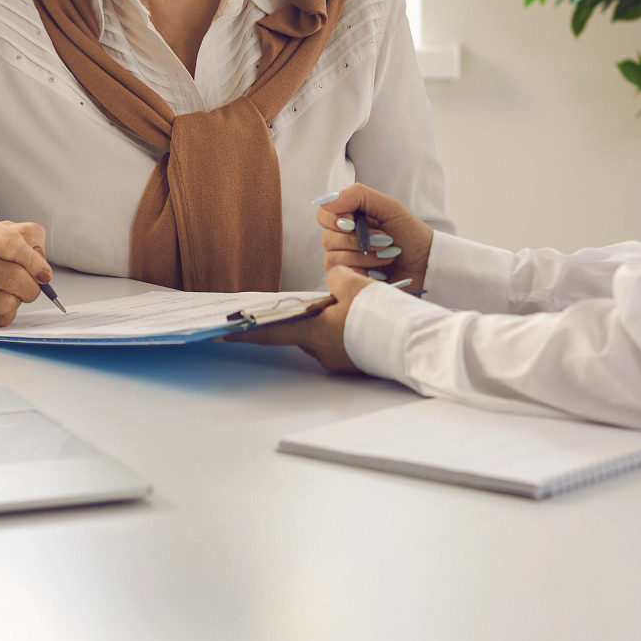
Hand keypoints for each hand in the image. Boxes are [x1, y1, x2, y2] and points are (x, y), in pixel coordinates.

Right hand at [0, 216, 52, 327]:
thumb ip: (28, 238)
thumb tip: (41, 263)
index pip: (12, 243)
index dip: (33, 261)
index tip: (43, 272)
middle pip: (13, 278)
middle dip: (31, 286)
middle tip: (30, 284)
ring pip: (6, 303)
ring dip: (16, 301)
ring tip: (9, 292)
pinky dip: (4, 314)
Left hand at [227, 267, 370, 372]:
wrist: (417, 345)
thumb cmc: (384, 316)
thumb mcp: (356, 286)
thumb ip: (338, 278)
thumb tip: (335, 279)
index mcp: (315, 333)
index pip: (271, 332)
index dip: (246, 331)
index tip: (223, 333)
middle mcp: (323, 352)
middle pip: (305, 329)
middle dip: (310, 314)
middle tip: (325, 300)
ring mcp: (342, 361)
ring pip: (328, 334)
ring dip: (335, 320)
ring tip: (358, 303)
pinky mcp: (359, 362)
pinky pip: (347, 341)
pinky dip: (351, 328)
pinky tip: (369, 317)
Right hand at [313, 184, 433, 291]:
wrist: (427, 265)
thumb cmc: (412, 235)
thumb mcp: (389, 207)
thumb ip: (358, 196)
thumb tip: (327, 201)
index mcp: (352, 219)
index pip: (324, 215)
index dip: (334, 219)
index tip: (353, 222)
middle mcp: (345, 240)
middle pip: (327, 238)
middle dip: (357, 240)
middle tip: (384, 239)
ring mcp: (347, 262)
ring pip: (333, 258)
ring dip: (364, 256)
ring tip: (387, 255)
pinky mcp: (351, 281)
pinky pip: (341, 276)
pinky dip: (363, 270)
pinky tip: (380, 271)